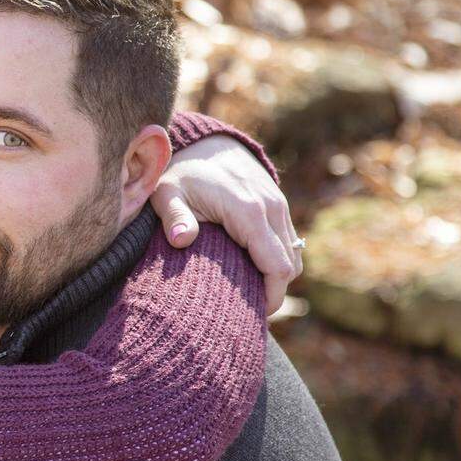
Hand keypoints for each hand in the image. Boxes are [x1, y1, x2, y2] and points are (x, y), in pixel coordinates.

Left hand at [151, 134, 300, 313]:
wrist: (204, 143)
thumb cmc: (181, 174)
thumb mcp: (167, 194)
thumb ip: (174, 217)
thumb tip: (180, 239)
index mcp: (249, 212)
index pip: (277, 267)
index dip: (270, 297)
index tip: (252, 316)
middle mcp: (272, 209)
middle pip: (290, 267)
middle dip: (273, 293)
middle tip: (246, 313)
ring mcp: (279, 206)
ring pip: (294, 255)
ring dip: (277, 278)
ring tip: (248, 296)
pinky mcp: (279, 205)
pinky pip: (289, 243)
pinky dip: (278, 261)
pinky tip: (252, 273)